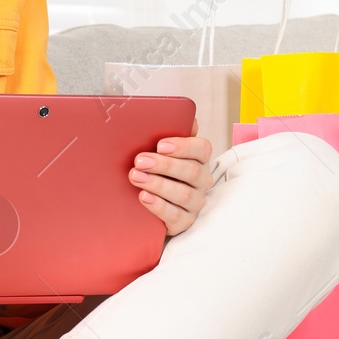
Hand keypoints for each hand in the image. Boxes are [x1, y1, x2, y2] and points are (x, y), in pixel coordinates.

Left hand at [130, 117, 213, 235]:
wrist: (142, 204)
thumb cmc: (154, 169)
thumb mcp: (158, 150)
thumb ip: (168, 132)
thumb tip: (185, 116)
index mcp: (199, 158)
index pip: (202, 149)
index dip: (183, 146)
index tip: (160, 145)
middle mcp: (201, 181)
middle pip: (191, 171)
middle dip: (164, 165)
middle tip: (140, 160)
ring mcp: (194, 203)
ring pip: (184, 194)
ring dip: (158, 184)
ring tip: (136, 177)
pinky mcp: (184, 222)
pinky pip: (175, 216)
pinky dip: (159, 206)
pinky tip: (143, 197)